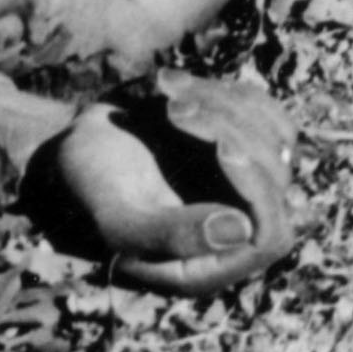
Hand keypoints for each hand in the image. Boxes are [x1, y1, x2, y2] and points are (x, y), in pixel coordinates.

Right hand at [20, 83, 296, 296]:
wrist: (75, 150)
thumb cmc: (88, 191)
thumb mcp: (116, 218)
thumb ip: (171, 235)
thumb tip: (242, 230)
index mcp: (210, 264)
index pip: (272, 234)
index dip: (258, 190)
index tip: (218, 148)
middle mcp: (236, 230)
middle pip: (277, 179)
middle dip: (229, 134)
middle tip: (172, 111)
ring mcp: (244, 186)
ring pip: (276, 138)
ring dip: (222, 106)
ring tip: (166, 96)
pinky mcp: (242, 145)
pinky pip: (263, 111)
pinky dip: (223, 91)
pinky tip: (175, 87)